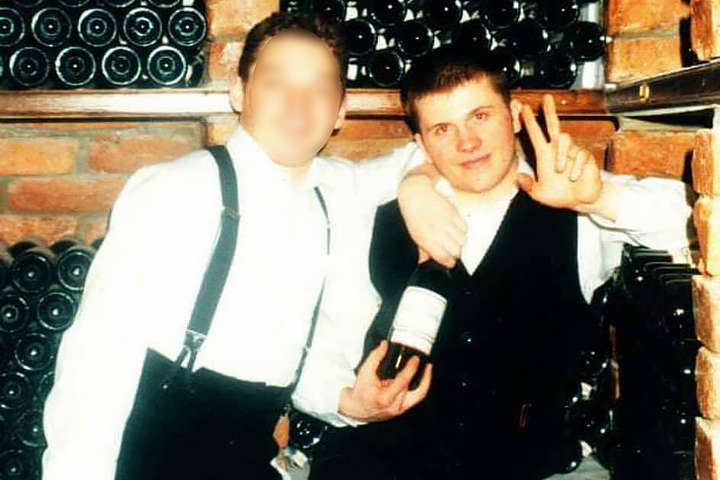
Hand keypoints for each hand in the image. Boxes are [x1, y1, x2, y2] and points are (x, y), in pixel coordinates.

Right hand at [339, 340, 431, 421]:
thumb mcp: (365, 372)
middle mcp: (394, 407)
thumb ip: (375, 357)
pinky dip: (421, 386)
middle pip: (413, 388)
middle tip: (422, 361)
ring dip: (425, 381)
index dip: (411, 369)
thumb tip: (385, 345)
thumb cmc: (360, 391)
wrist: (356, 409)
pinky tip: (422, 376)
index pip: (403, 382)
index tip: (415, 359)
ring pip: (419, 395)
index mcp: (385, 398)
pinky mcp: (401, 410)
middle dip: (419, 373)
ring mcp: (399, 410)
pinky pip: (416, 398)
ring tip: (428, 368)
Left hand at [398, 173, 466, 268]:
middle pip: (457, 251)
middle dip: (455, 253)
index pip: (444, 257)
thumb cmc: (413, 216)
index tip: (449, 262)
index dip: (449, 262)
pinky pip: (465, 227)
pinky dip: (463, 231)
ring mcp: (447, 222)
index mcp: (426, 239)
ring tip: (454, 239)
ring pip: (463, 240)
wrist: (415, 195)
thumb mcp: (414, 235)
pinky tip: (456, 229)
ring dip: (460, 242)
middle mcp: (438, 232)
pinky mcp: (453, 212)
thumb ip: (422, 250)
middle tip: (451, 250)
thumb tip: (424, 262)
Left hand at [516, 94, 602, 211]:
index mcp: (544, 156)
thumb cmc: (559, 196)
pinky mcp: (585, 157)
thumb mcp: (539, 194)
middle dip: (550, 111)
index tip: (524, 110)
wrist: (579, 201)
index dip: (530, 122)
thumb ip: (528, 187)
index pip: (536, 135)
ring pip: (566, 140)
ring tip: (561, 172)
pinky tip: (574, 177)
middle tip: (546, 98)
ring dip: (562, 156)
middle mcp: (557, 150)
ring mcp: (572, 152)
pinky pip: (580, 155)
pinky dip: (576, 167)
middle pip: (554, 125)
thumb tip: (518, 177)